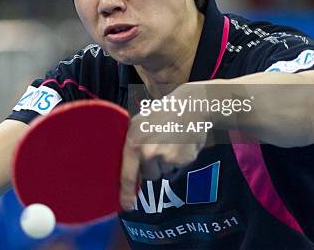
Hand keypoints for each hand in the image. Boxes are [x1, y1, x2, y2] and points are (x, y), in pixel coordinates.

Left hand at [119, 85, 209, 209]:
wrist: (189, 107)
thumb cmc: (161, 114)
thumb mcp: (138, 123)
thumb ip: (131, 143)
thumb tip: (124, 166)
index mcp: (133, 143)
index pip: (127, 175)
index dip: (126, 193)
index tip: (127, 206)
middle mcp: (148, 153)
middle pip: (149, 175)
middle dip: (153, 166)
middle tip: (159, 147)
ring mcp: (166, 157)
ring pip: (164, 173)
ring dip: (166, 163)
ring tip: (170, 143)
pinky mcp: (182, 160)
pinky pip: (177, 169)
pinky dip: (179, 161)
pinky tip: (180, 145)